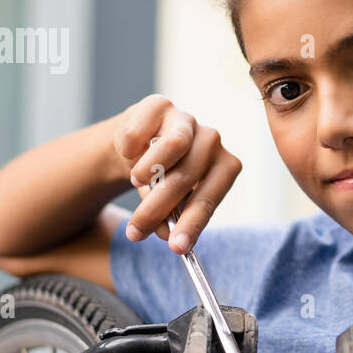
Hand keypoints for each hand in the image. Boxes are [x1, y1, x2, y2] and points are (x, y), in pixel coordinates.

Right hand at [112, 94, 242, 253]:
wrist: (137, 148)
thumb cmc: (161, 181)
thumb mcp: (170, 204)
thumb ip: (172, 220)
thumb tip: (170, 237)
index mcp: (224, 167)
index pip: (209, 197)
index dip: (193, 223)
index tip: (176, 248)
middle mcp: (212, 140)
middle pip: (186, 176)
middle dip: (157, 209)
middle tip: (136, 232)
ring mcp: (187, 119)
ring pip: (172, 147)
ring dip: (147, 171)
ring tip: (135, 182)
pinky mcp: (159, 104)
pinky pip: (142, 130)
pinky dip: (129, 149)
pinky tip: (128, 154)